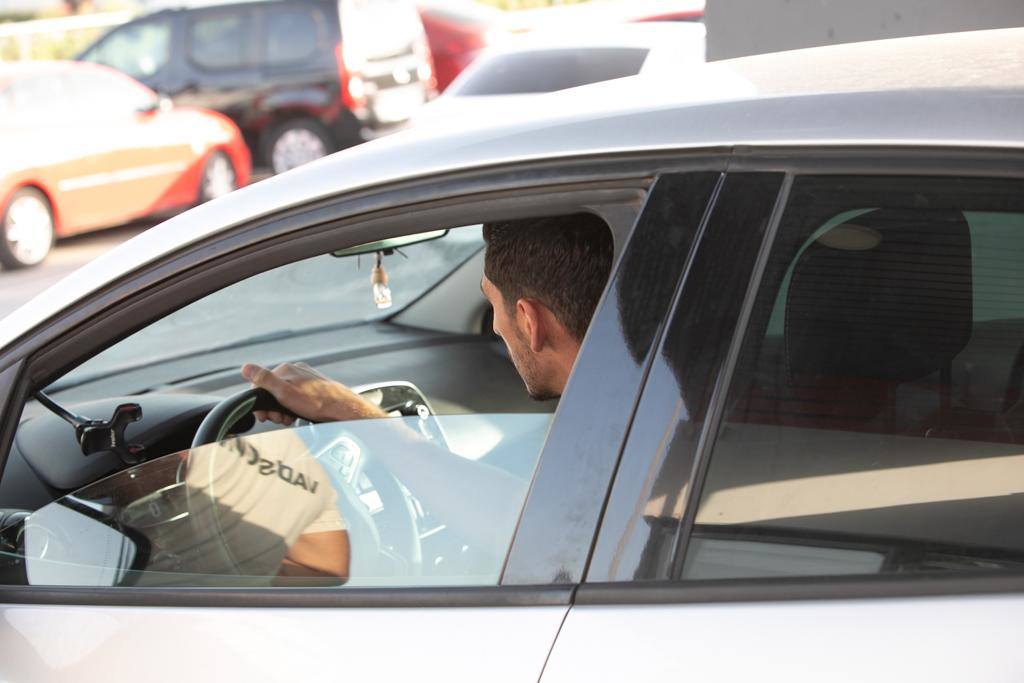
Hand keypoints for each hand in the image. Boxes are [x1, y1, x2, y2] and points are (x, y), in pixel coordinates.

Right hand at [240, 362, 386, 423]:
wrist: (342, 409)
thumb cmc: (316, 402)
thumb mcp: (284, 392)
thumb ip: (264, 380)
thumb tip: (245, 367)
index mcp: (286, 370)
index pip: (261, 384)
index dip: (260, 402)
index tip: (264, 416)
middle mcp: (295, 371)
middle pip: (273, 391)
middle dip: (273, 408)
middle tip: (281, 418)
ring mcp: (305, 379)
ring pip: (284, 396)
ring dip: (283, 410)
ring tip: (290, 418)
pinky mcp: (313, 388)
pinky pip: (296, 398)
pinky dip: (294, 408)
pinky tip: (299, 415)